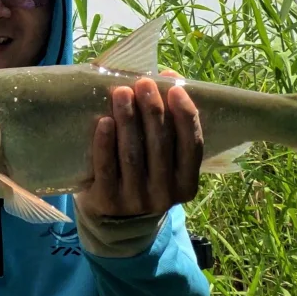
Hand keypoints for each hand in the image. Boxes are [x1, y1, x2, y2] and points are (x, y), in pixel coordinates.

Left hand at [74, 71, 203, 218]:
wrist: (115, 219)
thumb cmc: (144, 175)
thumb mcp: (164, 161)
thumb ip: (169, 124)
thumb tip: (168, 75)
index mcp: (186, 184)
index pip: (191, 146)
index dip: (185, 116)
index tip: (175, 89)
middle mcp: (164, 195)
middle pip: (160, 146)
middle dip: (152, 111)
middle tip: (143, 83)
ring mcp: (135, 199)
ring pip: (133, 154)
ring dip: (128, 120)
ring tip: (121, 93)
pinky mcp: (107, 200)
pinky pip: (106, 167)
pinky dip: (105, 143)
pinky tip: (104, 121)